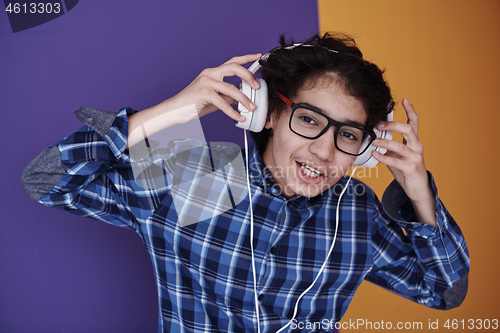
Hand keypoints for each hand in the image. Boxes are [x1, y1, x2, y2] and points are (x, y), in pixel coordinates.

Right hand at [127, 54, 262, 147]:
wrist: (174, 110)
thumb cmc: (192, 105)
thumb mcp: (214, 99)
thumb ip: (226, 97)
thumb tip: (240, 99)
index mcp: (212, 72)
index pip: (232, 62)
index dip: (247, 58)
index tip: (258, 56)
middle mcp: (210, 73)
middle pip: (234, 68)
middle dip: (249, 75)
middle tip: (257, 86)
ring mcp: (206, 82)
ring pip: (231, 88)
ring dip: (244, 99)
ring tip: (252, 107)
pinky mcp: (204, 93)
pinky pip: (223, 103)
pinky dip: (233, 112)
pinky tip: (239, 117)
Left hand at [371, 99, 436, 225]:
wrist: (417, 189)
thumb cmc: (406, 171)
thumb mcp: (397, 156)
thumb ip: (389, 147)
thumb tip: (373, 138)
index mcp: (414, 142)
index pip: (414, 123)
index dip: (411, 111)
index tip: (404, 100)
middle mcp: (417, 147)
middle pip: (408, 129)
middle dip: (393, 125)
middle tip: (379, 124)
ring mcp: (415, 157)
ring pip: (400, 145)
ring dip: (385, 141)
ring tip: (373, 140)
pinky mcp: (412, 168)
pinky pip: (396, 161)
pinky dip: (383, 157)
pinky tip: (375, 154)